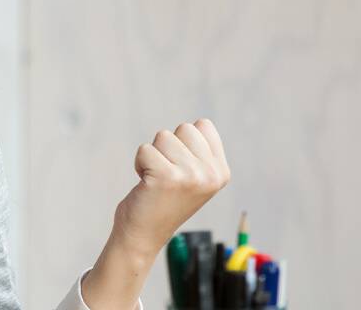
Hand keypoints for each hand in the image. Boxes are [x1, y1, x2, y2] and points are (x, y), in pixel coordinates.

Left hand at [81, 119, 230, 309]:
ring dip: (152, 155)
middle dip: (167, 147)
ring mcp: (191, 176)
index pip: (202, 126)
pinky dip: (139, 164)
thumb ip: (200, 153)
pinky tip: (146, 184)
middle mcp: (211, 174)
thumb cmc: (163, 201)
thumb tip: (201, 123)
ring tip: (156, 180)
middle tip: (165, 175)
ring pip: (163, 136)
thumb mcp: (195, 177)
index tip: (180, 167)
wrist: (144, 236)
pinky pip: (144, 150)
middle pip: (184, 128)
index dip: (183, 142)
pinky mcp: (167, 177)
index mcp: (221, 172)